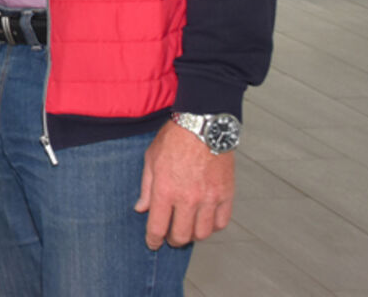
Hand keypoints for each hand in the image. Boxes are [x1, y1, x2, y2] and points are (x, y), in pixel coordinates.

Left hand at [135, 120, 235, 247]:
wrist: (203, 125)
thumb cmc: (175, 138)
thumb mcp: (151, 159)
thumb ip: (146, 187)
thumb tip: (141, 208)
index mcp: (165, 190)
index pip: (158, 227)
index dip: (153, 240)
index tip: (153, 243)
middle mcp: (187, 198)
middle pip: (181, 235)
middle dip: (173, 240)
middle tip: (170, 236)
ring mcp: (209, 198)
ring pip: (202, 233)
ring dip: (193, 235)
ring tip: (188, 228)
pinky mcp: (225, 195)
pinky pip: (221, 222)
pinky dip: (213, 226)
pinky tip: (205, 220)